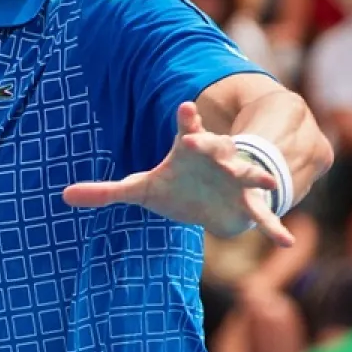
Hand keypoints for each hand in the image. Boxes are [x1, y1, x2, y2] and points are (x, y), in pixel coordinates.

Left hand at [62, 102, 294, 246]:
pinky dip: (273, 228)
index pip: (188, 130)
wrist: (206, 205)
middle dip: (221, 148)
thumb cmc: (175, 188)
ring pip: (250, 175)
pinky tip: (287, 243)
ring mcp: (237, 180)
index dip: (187, 120)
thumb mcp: (140, 189)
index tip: (185, 107)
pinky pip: (263, 216)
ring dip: (258, 178)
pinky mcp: (248, 204)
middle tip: (223, 149)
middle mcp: (218, 159)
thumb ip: (105, 192)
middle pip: (221, 149)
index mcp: (191, 149)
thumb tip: (64, 196)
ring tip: (269, 183)